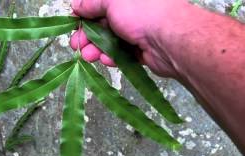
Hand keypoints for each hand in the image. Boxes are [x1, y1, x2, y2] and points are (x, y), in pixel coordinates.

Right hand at [70, 0, 185, 77]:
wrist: (170, 40)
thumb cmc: (142, 13)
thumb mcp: (111, 0)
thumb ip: (92, 2)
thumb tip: (78, 6)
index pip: (99, 3)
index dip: (85, 13)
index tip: (74, 23)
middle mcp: (132, 11)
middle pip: (103, 23)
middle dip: (87, 35)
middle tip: (76, 45)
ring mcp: (137, 30)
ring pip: (111, 40)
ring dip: (97, 48)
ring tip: (88, 56)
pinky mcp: (141, 49)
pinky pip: (121, 52)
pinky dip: (112, 56)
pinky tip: (106, 60)